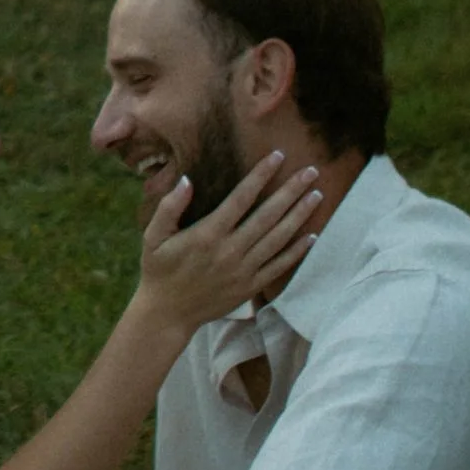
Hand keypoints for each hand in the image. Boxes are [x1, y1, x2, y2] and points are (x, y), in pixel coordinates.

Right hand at [133, 148, 321, 331]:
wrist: (167, 313)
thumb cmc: (159, 269)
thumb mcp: (153, 236)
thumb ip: (169, 206)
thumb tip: (187, 180)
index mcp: (208, 234)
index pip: (241, 197)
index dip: (261, 175)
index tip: (278, 156)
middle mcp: (230, 250)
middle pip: (268, 215)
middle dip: (291, 191)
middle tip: (311, 172)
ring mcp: (243, 270)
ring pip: (279, 239)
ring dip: (300, 216)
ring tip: (316, 195)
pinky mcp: (250, 287)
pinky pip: (279, 266)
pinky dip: (297, 251)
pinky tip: (312, 235)